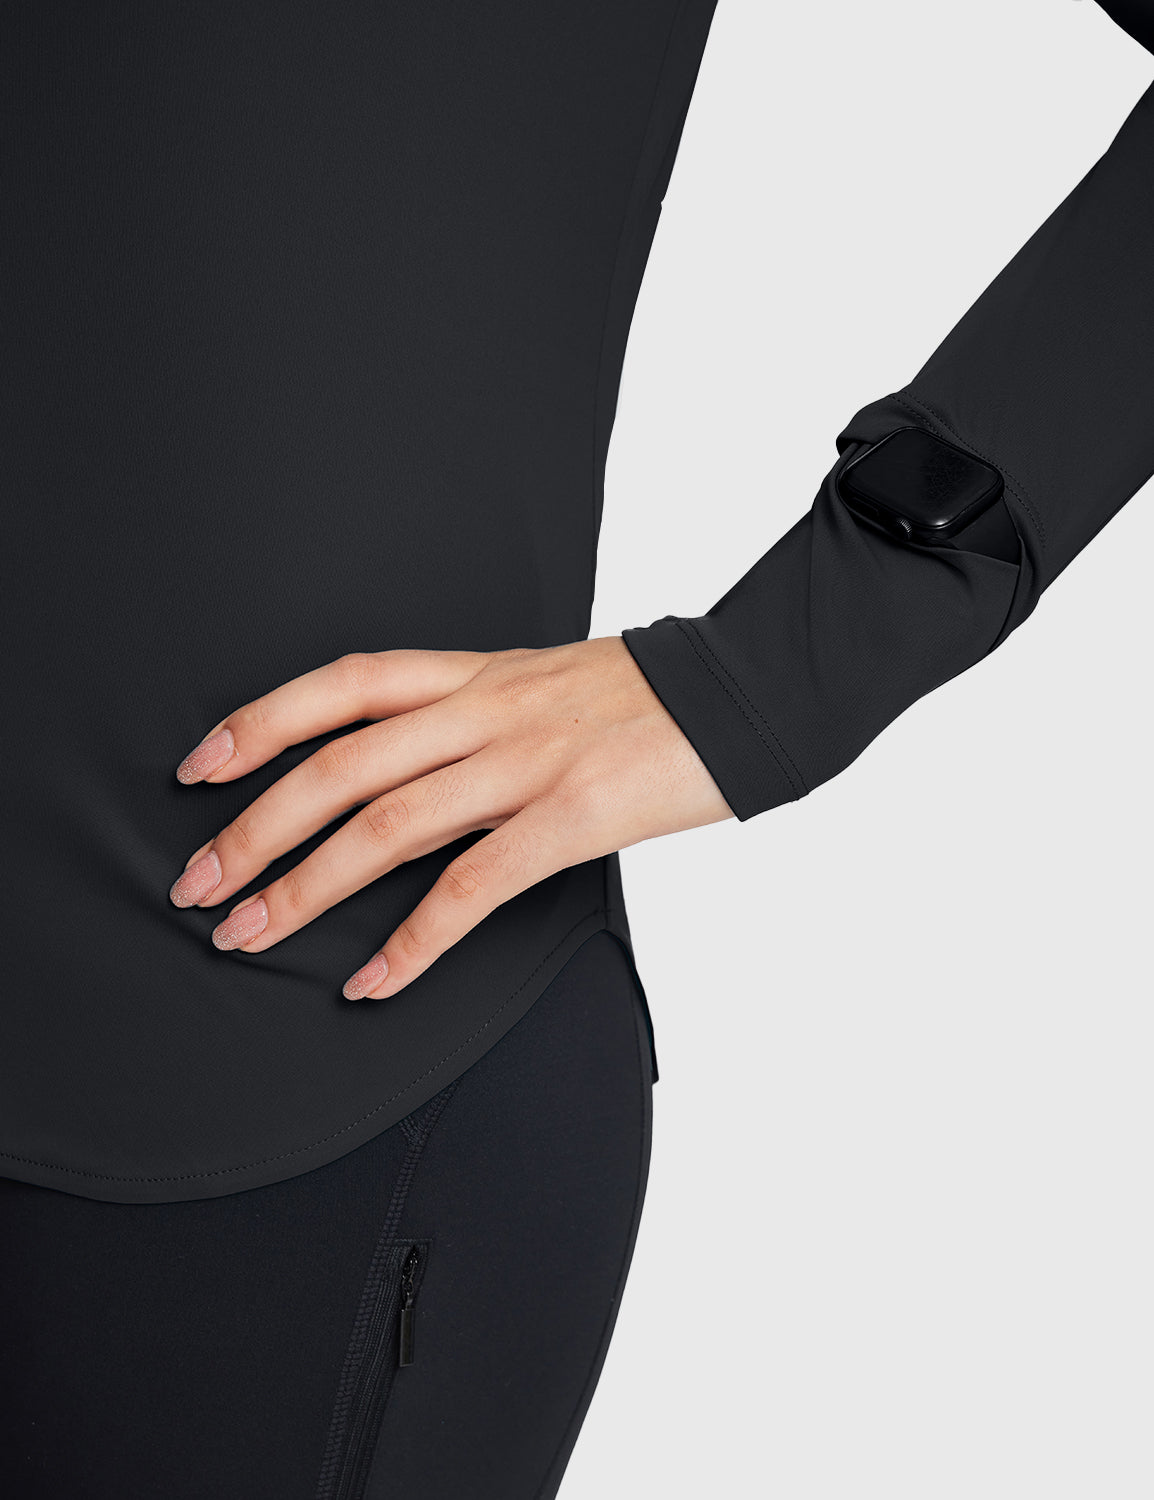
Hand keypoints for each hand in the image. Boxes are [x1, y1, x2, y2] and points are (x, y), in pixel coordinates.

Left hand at [168, 636, 733, 998]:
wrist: (745, 692)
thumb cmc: (642, 697)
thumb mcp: (539, 686)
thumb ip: (467, 727)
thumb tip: (401, 784)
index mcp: (474, 673)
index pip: (342, 686)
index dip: (260, 722)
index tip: (200, 767)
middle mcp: (484, 711)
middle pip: (340, 765)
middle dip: (255, 829)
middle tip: (198, 884)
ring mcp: (526, 762)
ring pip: (387, 825)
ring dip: (307, 887)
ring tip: (250, 933)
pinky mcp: (571, 818)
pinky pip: (474, 887)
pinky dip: (414, 941)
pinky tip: (373, 982)